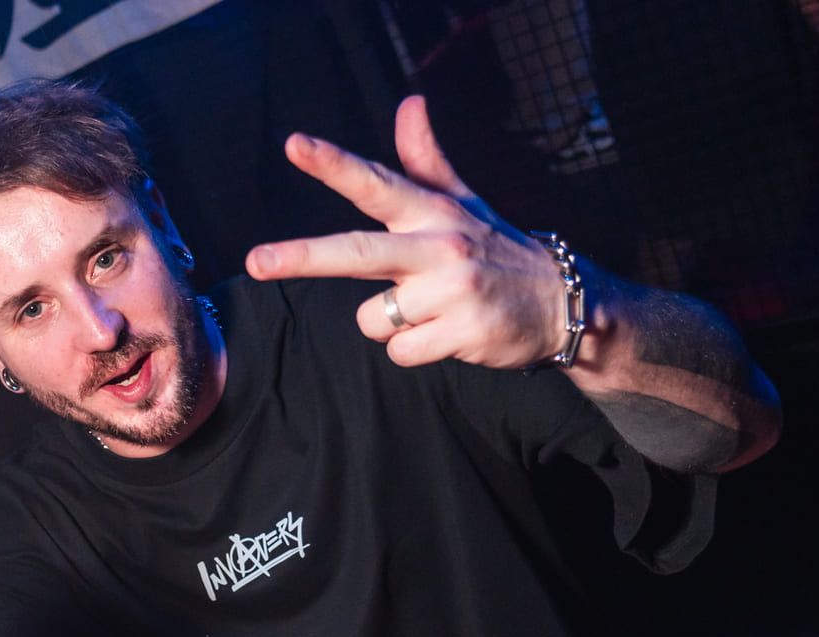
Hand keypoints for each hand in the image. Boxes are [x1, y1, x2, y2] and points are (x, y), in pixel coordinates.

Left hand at [246, 95, 567, 370]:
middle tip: (255, 261)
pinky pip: (399, 351)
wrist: (563, 301)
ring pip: (372, 318)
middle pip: (356, 253)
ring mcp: (452, 291)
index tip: (294, 145)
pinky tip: (447, 334)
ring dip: (392, 323)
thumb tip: (409, 103)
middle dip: (301, 257)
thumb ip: (426, 160)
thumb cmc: (497, 250)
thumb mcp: (465, 202)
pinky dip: (414, 349)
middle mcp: (440, 247)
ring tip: (433, 310)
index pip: (377, 181)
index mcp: (433, 213)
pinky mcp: (462, 332)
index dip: (334, 164)